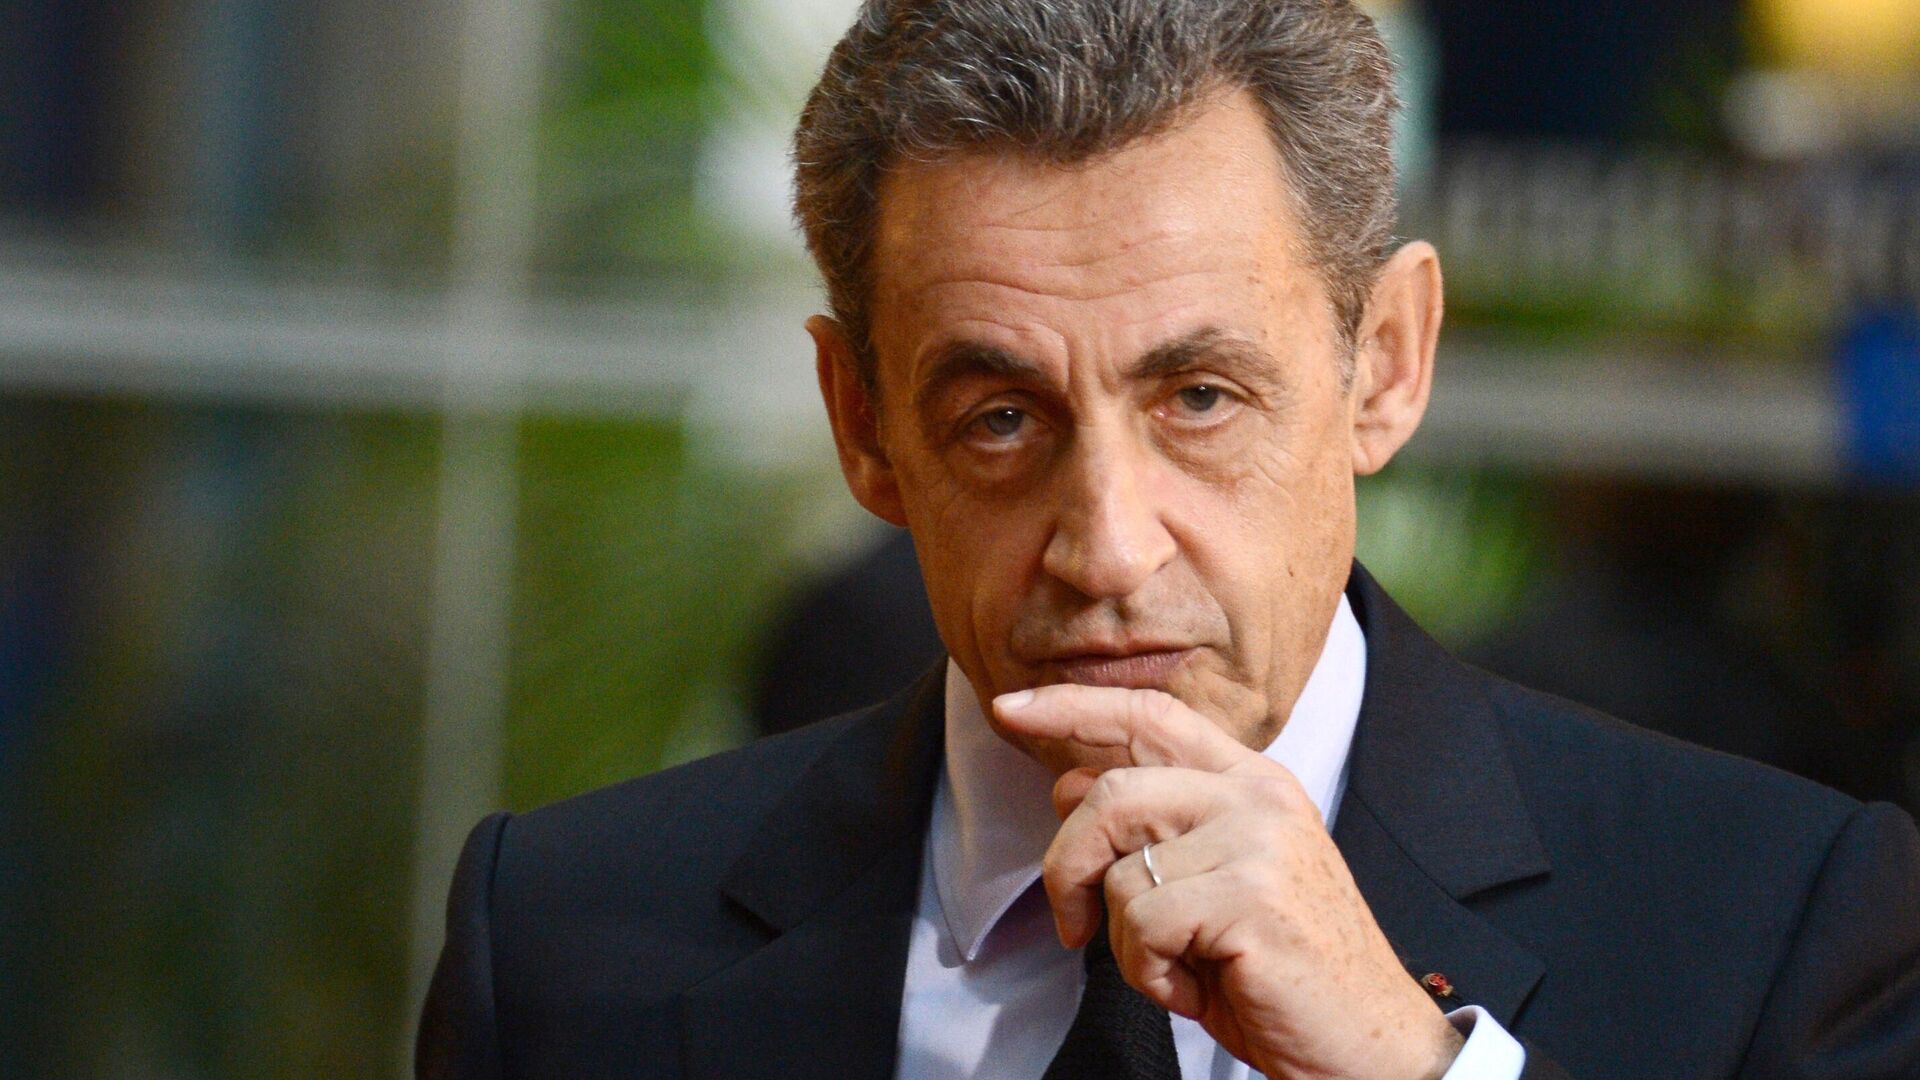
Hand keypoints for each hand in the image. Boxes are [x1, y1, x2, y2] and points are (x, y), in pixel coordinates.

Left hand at [994, 684, 1462, 1079]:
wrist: (1367, 1044)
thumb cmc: (1281, 973)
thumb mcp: (1211, 884)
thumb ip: (1152, 827)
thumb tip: (1065, 782)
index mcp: (1253, 783)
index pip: (1153, 716)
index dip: (1075, 707)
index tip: (1011, 709)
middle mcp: (1258, 799)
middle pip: (1111, 792)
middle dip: (1065, 864)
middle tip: (1070, 923)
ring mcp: (1259, 842)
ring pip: (1120, 869)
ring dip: (1122, 940)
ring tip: (1175, 965)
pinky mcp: (1250, 896)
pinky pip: (1141, 924)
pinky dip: (1149, 973)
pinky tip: (1198, 988)